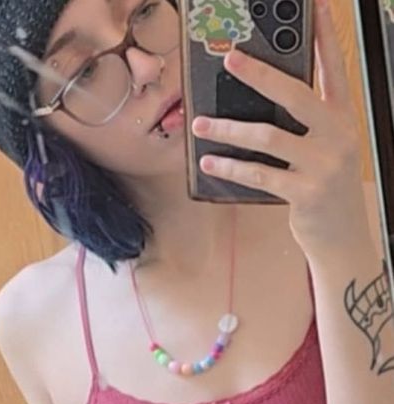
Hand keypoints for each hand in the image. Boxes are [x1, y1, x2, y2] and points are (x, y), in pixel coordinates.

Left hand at [191, 0, 370, 260]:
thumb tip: (258, 104)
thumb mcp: (327, 151)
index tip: (316, 6)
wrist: (343, 238)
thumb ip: (305, 126)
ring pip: (267, 135)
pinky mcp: (306, 192)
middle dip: (259, 74)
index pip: (335, 69)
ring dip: (228, 129)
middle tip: (231, 59)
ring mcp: (324, 164)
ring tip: (200, 124)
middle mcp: (338, 136)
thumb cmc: (327, 191)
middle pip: (295, 94)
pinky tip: (210, 162)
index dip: (324, 37)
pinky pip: (259, 173)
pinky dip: (231, 167)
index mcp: (344, 119)